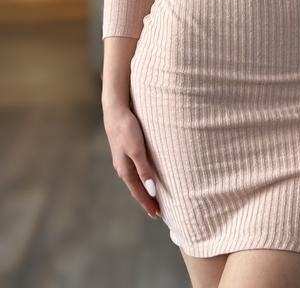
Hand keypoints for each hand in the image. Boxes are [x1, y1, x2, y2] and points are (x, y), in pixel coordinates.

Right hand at [103, 104, 160, 218]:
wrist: (115, 111)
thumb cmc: (127, 129)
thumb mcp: (137, 150)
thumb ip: (144, 169)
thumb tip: (151, 190)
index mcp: (125, 170)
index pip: (139, 192)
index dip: (148, 203)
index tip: (157, 215)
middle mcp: (123, 168)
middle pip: (136, 188)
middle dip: (146, 200)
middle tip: (157, 212)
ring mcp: (122, 160)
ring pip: (135, 180)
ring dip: (144, 189)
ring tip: (153, 197)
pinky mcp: (125, 151)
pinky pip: (134, 170)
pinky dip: (142, 178)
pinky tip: (145, 176)